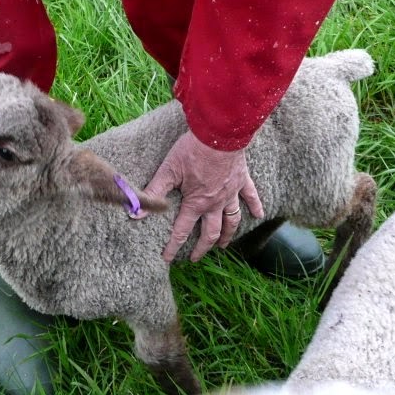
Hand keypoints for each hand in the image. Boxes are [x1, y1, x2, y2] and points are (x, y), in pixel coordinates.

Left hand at [143, 130, 263, 262]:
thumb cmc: (191, 151)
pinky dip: (256, 207)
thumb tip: (135, 212)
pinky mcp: (242, 180)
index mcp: (196, 203)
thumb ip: (154, 193)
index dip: (173, 247)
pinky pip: (251, 197)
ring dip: (228, 234)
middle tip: (196, 257)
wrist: (218, 134)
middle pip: (211, 232)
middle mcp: (215, 203)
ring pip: (232, 220)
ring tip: (224, 245)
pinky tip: (259, 215)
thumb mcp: (168, 171)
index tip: (168, 259)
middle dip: (202, 247)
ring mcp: (230, 193)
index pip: (181, 231)